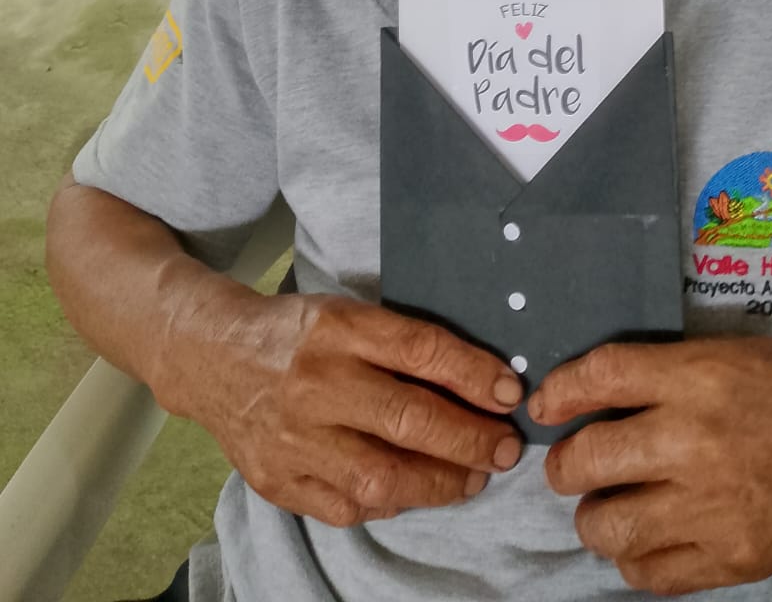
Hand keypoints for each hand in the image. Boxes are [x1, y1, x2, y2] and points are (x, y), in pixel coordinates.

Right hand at [161, 291, 524, 526]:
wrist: (210, 355)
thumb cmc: (297, 333)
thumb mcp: (347, 314)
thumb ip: (402, 343)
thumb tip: (481, 381)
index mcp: (337, 327)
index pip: (419, 350)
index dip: (473, 374)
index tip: (510, 392)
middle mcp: (315, 382)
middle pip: (407, 419)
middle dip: (469, 439)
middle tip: (506, 447)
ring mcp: (292, 437)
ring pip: (380, 476)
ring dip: (439, 483)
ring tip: (473, 476)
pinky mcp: (276, 480)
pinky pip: (346, 506)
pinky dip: (388, 504)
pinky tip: (413, 492)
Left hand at [530, 337, 771, 595]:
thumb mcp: (726, 353)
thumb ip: (660, 373)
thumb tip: (585, 394)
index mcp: (697, 378)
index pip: (600, 377)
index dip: (559, 392)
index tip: (546, 405)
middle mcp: (696, 441)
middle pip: (587, 459)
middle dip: (566, 464)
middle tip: (575, 464)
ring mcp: (713, 507)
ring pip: (608, 526)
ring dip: (596, 515)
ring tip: (611, 503)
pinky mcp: (731, 557)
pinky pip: (650, 574)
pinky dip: (635, 557)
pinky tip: (649, 536)